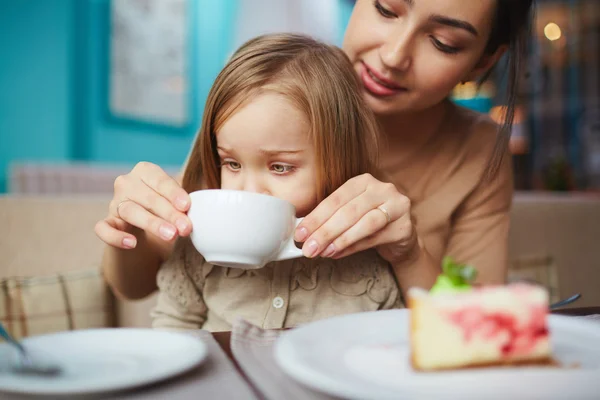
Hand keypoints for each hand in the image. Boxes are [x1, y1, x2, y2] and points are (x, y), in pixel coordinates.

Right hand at [94, 162, 191, 248]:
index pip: (160, 180)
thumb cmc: (166, 209)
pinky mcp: (107, 222)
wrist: (146, 233)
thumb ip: (184, 203)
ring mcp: (114, 203)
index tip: (186, 206)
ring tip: (171, 235)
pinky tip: (132, 243)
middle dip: (169, 213)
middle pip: (148, 197)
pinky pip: (104, 228)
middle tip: (185, 228)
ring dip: (151, 223)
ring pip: (130, 211)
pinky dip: (116, 236)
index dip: (173, 193)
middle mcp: (127, 183)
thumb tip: (200, 210)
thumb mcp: (176, 202)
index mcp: (145, 171)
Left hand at [294, 173, 417, 263]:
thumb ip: (329, 219)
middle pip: (349, 211)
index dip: (316, 217)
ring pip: (364, 223)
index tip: (300, 234)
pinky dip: (353, 247)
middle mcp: (382, 189)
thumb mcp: (349, 214)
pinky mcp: (404, 227)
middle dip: (325, 231)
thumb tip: (304, 233)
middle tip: (309, 248)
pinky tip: (338, 253)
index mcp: (363, 181)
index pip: (336, 199)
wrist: (399, 236)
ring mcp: (397, 206)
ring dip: (340, 240)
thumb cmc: (368, 223)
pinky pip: (375, 238)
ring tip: (323, 252)